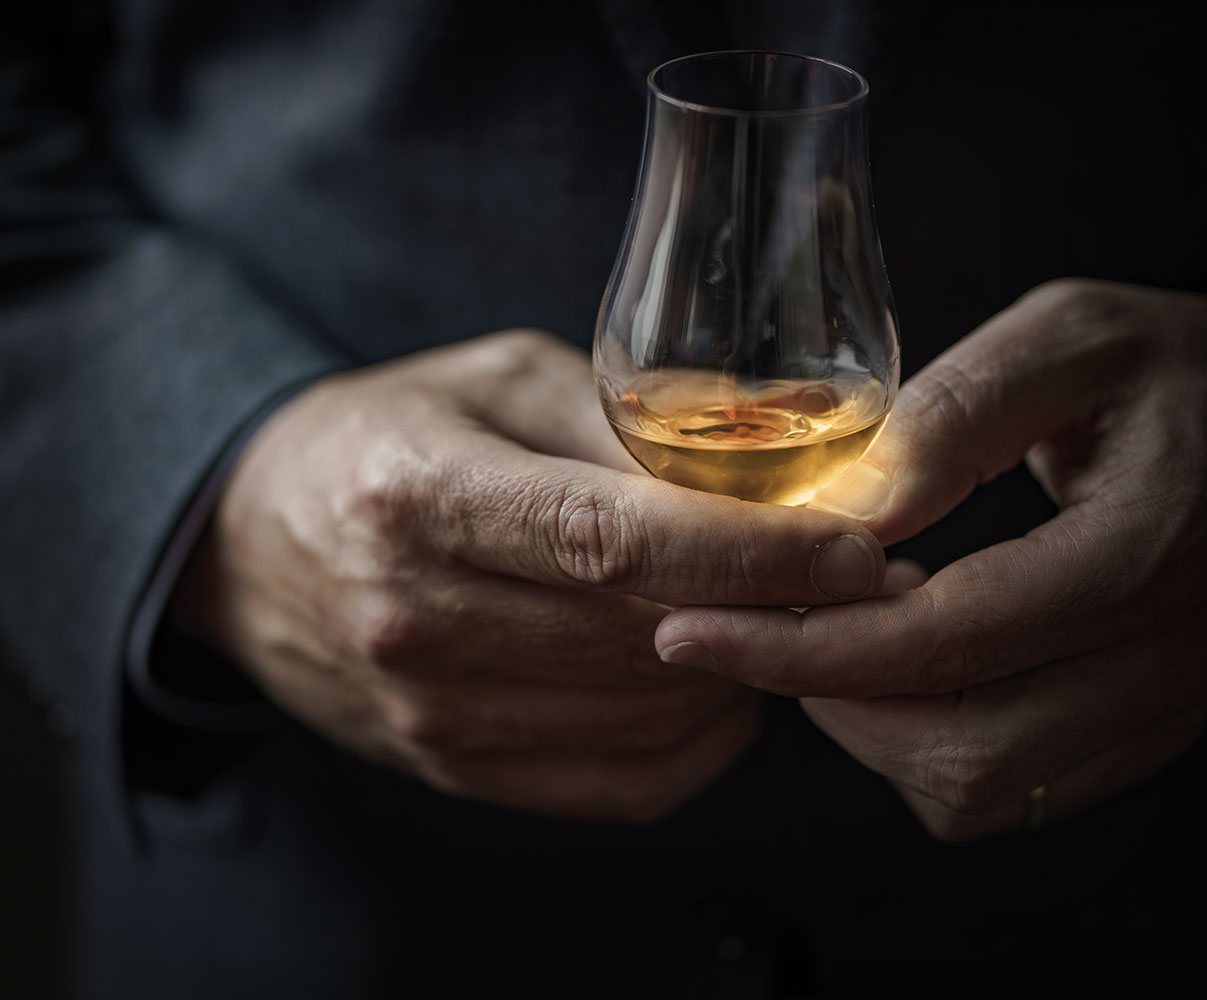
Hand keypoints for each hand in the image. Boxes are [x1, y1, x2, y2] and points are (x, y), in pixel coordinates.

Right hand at [170, 330, 885, 822]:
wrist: (251, 541)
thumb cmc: (384, 437)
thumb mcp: (494, 380)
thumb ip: (622, 419)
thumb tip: (767, 463)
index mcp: (425, 496)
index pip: (614, 542)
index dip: (749, 552)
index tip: (855, 549)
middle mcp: (419, 617)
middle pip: (645, 636)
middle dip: (775, 610)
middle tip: (856, 577)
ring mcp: (431, 710)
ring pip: (645, 718)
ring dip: (743, 674)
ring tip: (786, 618)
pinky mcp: (451, 765)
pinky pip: (617, 783)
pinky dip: (696, 744)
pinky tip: (719, 687)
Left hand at [656, 280, 1206, 838]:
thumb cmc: (1169, 369)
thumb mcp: (1065, 340)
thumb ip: (955, 417)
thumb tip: (839, 515)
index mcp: (1138, 554)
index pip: (940, 643)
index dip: (797, 645)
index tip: (691, 627)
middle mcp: (1161, 659)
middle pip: (956, 747)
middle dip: (821, 694)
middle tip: (757, 616)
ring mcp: (1158, 710)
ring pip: (978, 788)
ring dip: (872, 721)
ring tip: (839, 622)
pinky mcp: (1138, 729)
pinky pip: (1010, 788)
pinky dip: (925, 740)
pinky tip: (907, 654)